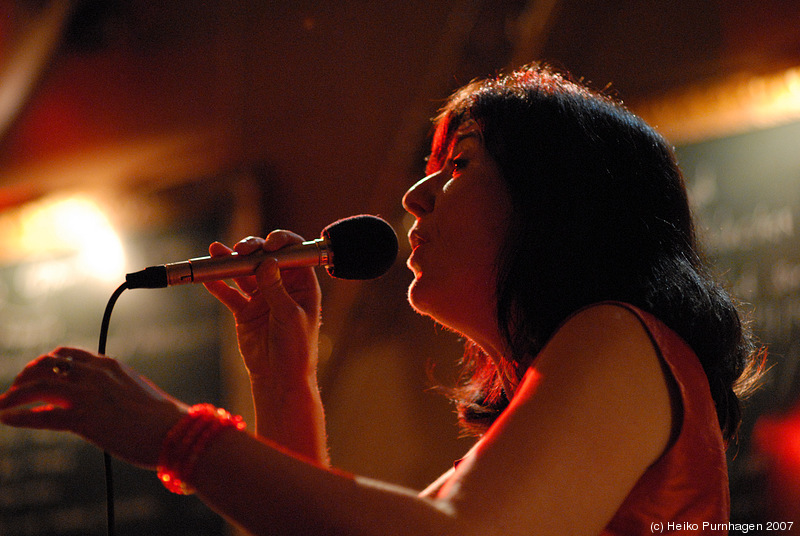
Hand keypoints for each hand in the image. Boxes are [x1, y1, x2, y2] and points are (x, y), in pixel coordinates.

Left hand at [0, 347, 187, 468]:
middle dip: (24, 376)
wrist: (173, 430)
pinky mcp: (84, 420)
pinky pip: (42, 416)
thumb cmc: (160, 416)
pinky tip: (6, 419)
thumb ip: (109, 387)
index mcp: (108, 365)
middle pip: (45, 366)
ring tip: (3, 404)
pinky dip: (20, 417)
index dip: (43, 362)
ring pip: (37, 387)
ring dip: (14, 395)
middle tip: (14, 390)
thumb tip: (93, 398)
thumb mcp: (132, 390)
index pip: (65, 354)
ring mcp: (88, 396)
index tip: (34, 373)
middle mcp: (94, 374)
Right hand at [202, 231, 321, 387]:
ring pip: (244, 272)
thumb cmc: (296, 349)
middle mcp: (283, 286)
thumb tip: (266, 261)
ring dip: (230, 261)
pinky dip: (217, 285)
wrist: (279, 378)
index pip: (293, 254)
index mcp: (302, 284)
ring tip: (215, 251)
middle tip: (241, 250)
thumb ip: (276, 288)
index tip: (269, 244)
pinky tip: (207, 278)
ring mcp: (262, 297)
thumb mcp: (289, 316)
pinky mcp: (245, 310)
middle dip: (252, 249)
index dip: (282, 243)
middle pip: (265, 258)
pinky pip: (229, 293)